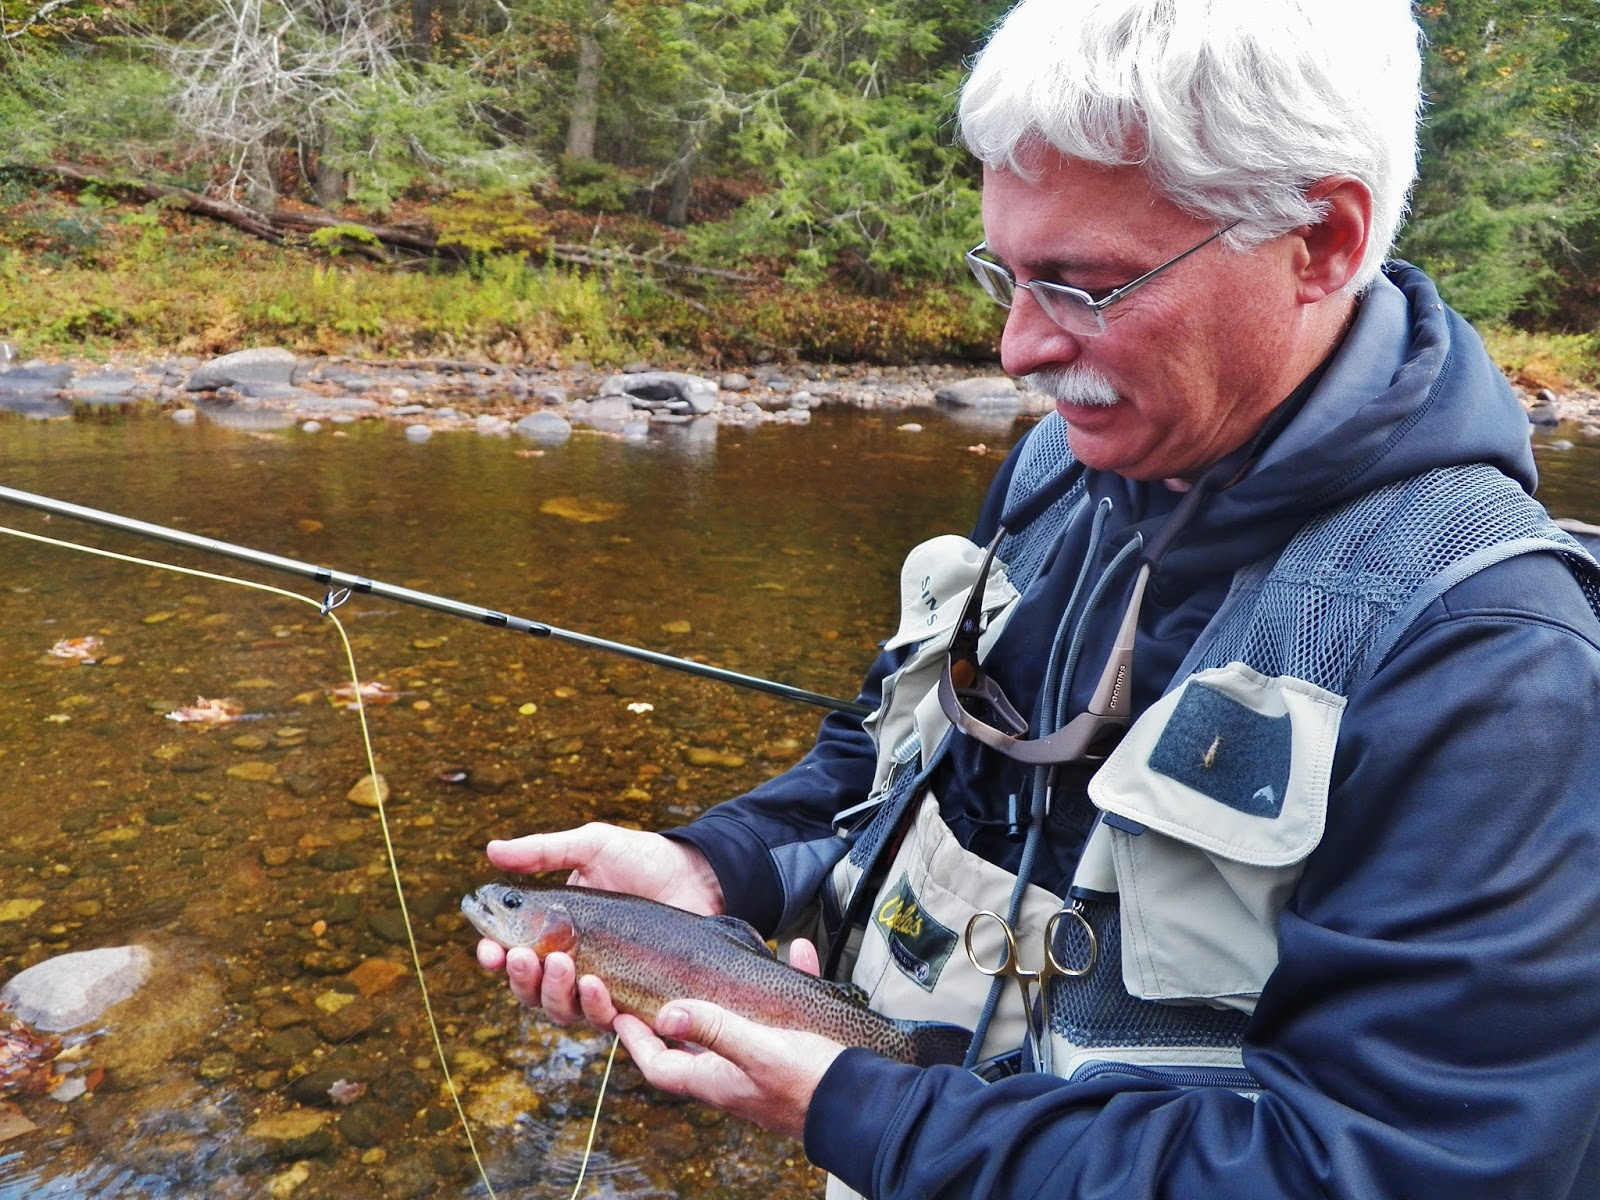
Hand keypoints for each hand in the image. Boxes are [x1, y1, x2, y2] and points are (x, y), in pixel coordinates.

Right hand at [475, 823, 725, 1024]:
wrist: (697, 875)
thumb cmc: (642, 858)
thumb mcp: (591, 846)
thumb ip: (543, 852)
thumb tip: (490, 851)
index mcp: (553, 930)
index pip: (512, 954)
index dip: (495, 957)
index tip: (487, 949)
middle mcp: (573, 964)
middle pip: (531, 991)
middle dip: (521, 978)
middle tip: (525, 956)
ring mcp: (604, 985)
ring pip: (563, 1010)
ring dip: (555, 992)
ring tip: (563, 963)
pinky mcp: (635, 1001)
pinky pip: (607, 1018)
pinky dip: (596, 1007)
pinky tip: (595, 986)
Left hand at [612, 938, 841, 1140]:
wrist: (865, 1106)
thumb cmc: (810, 1084)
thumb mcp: (758, 1050)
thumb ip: (714, 1029)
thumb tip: (665, 1013)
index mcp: (716, 1079)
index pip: (660, 1065)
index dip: (635, 1042)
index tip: (620, 1012)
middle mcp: (733, 1075)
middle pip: (690, 1045)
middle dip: (674, 1013)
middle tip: (659, 982)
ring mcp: (764, 1065)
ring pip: (737, 1021)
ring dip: (731, 991)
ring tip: (724, 961)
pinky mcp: (795, 1053)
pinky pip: (782, 1013)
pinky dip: (786, 983)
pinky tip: (800, 954)